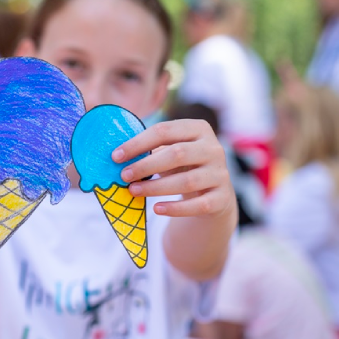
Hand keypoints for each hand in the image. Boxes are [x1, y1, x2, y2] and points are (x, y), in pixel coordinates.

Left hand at [113, 119, 232, 217]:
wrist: (213, 192)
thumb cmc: (182, 166)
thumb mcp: (170, 151)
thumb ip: (150, 149)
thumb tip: (117, 156)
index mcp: (198, 129)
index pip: (165, 130)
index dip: (138, 143)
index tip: (115, 156)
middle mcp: (213, 149)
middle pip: (177, 154)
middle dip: (146, 165)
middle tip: (123, 175)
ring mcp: (221, 174)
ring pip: (187, 181)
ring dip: (156, 187)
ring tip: (133, 191)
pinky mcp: (222, 198)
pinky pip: (198, 205)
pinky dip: (176, 208)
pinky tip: (157, 208)